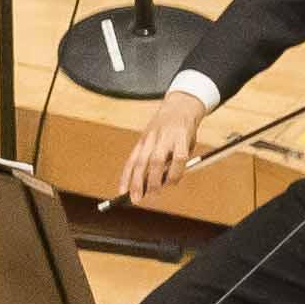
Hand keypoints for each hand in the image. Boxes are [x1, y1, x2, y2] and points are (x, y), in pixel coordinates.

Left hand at [114, 84, 206, 205]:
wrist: (183, 104)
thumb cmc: (168, 127)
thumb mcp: (156, 139)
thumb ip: (153, 158)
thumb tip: (155, 182)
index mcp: (143, 141)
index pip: (131, 161)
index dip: (125, 178)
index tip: (121, 193)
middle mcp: (152, 139)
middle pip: (141, 163)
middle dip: (137, 183)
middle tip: (136, 199)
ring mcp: (167, 138)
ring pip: (156, 162)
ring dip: (154, 181)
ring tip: (153, 194)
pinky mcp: (183, 138)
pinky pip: (179, 158)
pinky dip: (175, 172)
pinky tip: (173, 181)